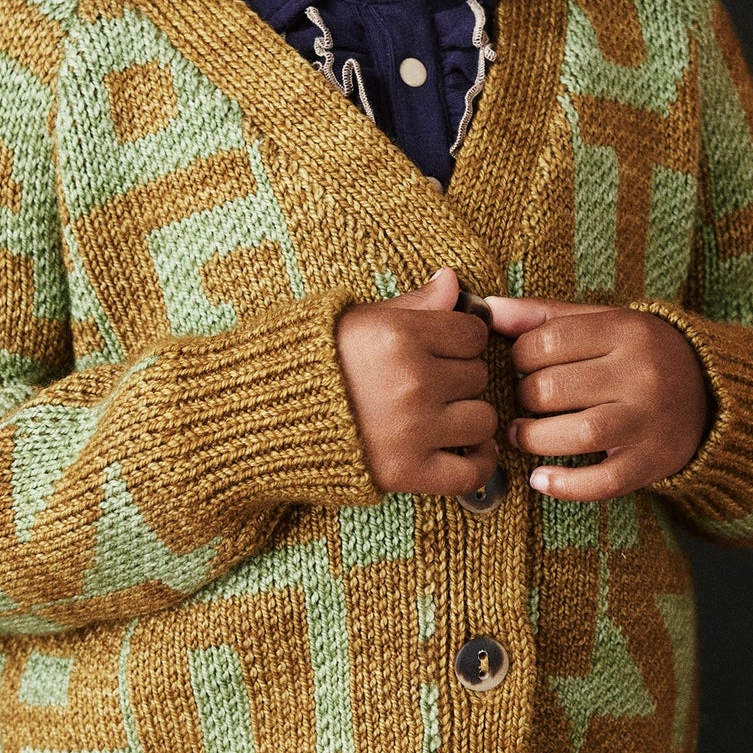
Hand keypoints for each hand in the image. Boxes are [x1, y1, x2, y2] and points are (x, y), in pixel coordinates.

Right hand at [335, 268, 497, 495]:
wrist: (269, 418)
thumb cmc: (317, 363)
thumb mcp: (361, 321)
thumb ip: (414, 303)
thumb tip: (452, 280)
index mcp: (401, 336)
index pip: (474, 334)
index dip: (460, 340)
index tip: (442, 350)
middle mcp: (412, 381)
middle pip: (478, 375)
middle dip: (458, 377)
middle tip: (428, 384)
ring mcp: (413, 429)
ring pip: (483, 419)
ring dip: (467, 418)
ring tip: (442, 416)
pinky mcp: (408, 471)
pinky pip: (471, 472)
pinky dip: (478, 463)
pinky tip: (468, 450)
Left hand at [482, 296, 710, 501]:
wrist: (711, 395)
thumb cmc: (641, 356)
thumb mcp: (604, 322)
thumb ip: (546, 315)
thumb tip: (489, 309)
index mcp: (627, 331)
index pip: (548, 341)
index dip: (519, 356)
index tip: (523, 365)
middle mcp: (641, 374)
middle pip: (554, 388)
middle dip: (524, 398)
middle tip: (526, 401)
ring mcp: (649, 421)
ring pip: (576, 434)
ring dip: (534, 439)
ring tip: (523, 435)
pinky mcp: (653, 462)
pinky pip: (603, 481)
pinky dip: (565, 485)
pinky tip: (541, 479)